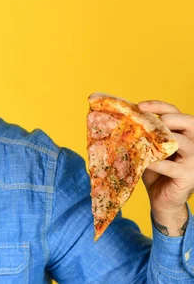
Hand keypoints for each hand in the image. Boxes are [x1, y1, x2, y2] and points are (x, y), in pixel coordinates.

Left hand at [139, 100, 193, 235]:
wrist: (162, 200)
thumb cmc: (155, 171)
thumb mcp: (148, 150)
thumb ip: (141, 136)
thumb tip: (118, 121)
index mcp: (184, 133)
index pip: (175, 111)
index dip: (158, 105)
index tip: (139, 106)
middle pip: (189, 121)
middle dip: (168, 118)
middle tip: (148, 122)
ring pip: (183, 142)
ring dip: (160, 140)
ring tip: (142, 142)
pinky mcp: (189, 176)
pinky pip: (173, 167)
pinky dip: (157, 164)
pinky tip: (145, 164)